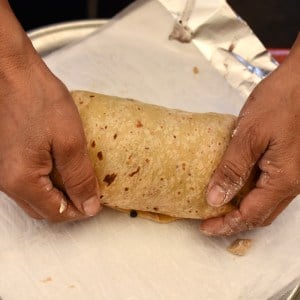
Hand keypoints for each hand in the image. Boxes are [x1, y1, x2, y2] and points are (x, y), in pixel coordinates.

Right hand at [0, 27, 100, 220]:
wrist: (12, 71)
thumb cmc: (38, 99)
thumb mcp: (70, 141)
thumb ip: (80, 178)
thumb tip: (88, 206)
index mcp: (22, 180)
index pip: (55, 213)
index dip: (79, 211)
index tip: (96, 203)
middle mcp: (7, 181)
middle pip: (42, 209)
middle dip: (68, 206)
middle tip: (90, 194)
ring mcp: (4, 170)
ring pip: (35, 196)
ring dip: (58, 194)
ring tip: (80, 181)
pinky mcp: (6, 158)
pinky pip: (28, 180)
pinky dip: (48, 182)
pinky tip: (62, 168)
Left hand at [201, 34, 299, 235]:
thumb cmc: (280, 101)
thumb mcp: (248, 135)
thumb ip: (232, 169)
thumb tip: (215, 199)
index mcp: (283, 180)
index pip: (251, 215)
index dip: (226, 225)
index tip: (205, 228)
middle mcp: (293, 183)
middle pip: (261, 214)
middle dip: (234, 220)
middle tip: (209, 219)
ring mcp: (294, 174)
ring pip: (266, 202)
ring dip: (242, 207)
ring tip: (218, 204)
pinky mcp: (291, 162)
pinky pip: (269, 187)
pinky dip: (251, 192)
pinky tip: (235, 183)